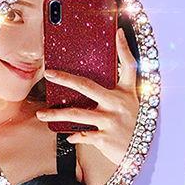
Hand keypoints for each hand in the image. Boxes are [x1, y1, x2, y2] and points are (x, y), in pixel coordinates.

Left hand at [36, 27, 139, 166]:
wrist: (143, 152)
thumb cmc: (134, 122)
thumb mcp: (133, 99)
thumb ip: (121, 82)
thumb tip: (111, 52)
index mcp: (125, 92)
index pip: (128, 65)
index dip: (124, 48)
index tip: (117, 33)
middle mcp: (117, 104)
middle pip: (86, 86)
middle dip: (65, 79)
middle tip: (49, 73)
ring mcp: (110, 121)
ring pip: (77, 114)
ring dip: (56, 115)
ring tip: (41, 115)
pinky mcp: (105, 138)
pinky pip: (83, 135)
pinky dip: (74, 136)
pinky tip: (68, 136)